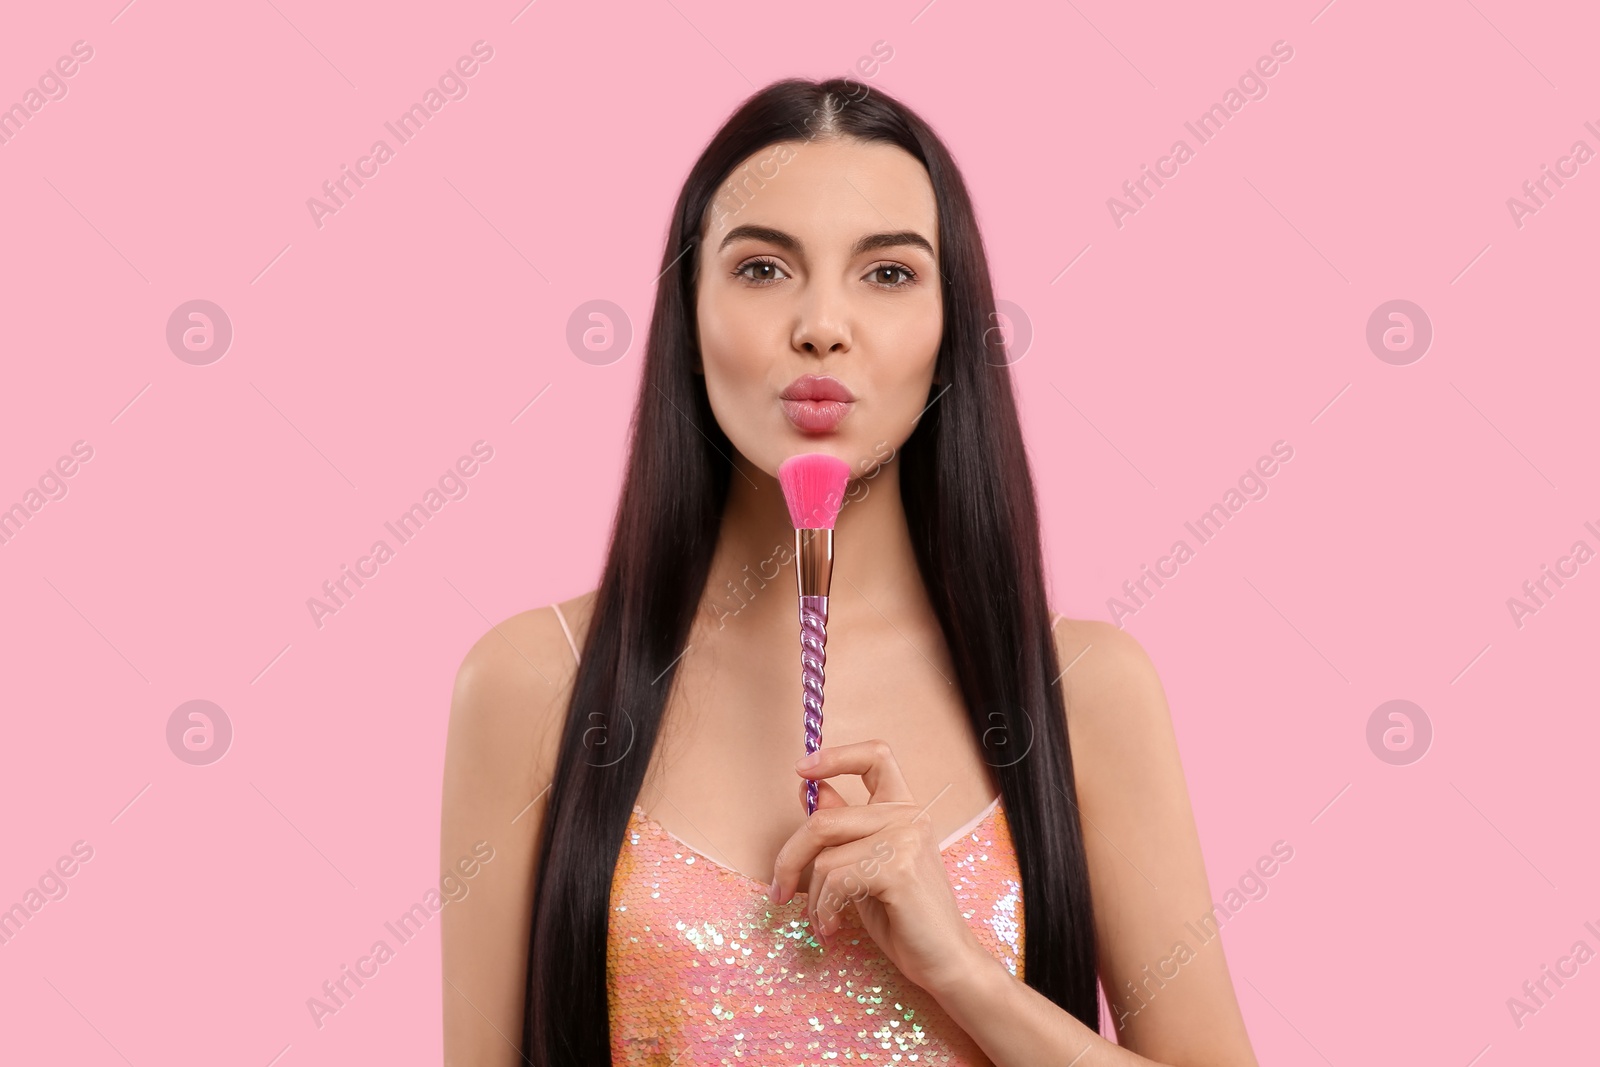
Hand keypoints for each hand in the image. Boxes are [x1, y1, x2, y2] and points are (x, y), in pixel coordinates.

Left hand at [767, 738, 990, 996]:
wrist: (944, 961)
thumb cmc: (905, 917)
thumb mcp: (866, 866)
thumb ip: (844, 828)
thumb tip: (810, 789)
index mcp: (903, 809)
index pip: (875, 755)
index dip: (835, 756)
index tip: (802, 769)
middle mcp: (908, 816)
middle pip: (825, 818)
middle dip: (791, 857)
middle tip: (779, 889)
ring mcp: (906, 839)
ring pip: (826, 856)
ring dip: (814, 897)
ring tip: (823, 921)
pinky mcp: (899, 868)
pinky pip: (836, 881)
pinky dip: (825, 910)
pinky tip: (833, 927)